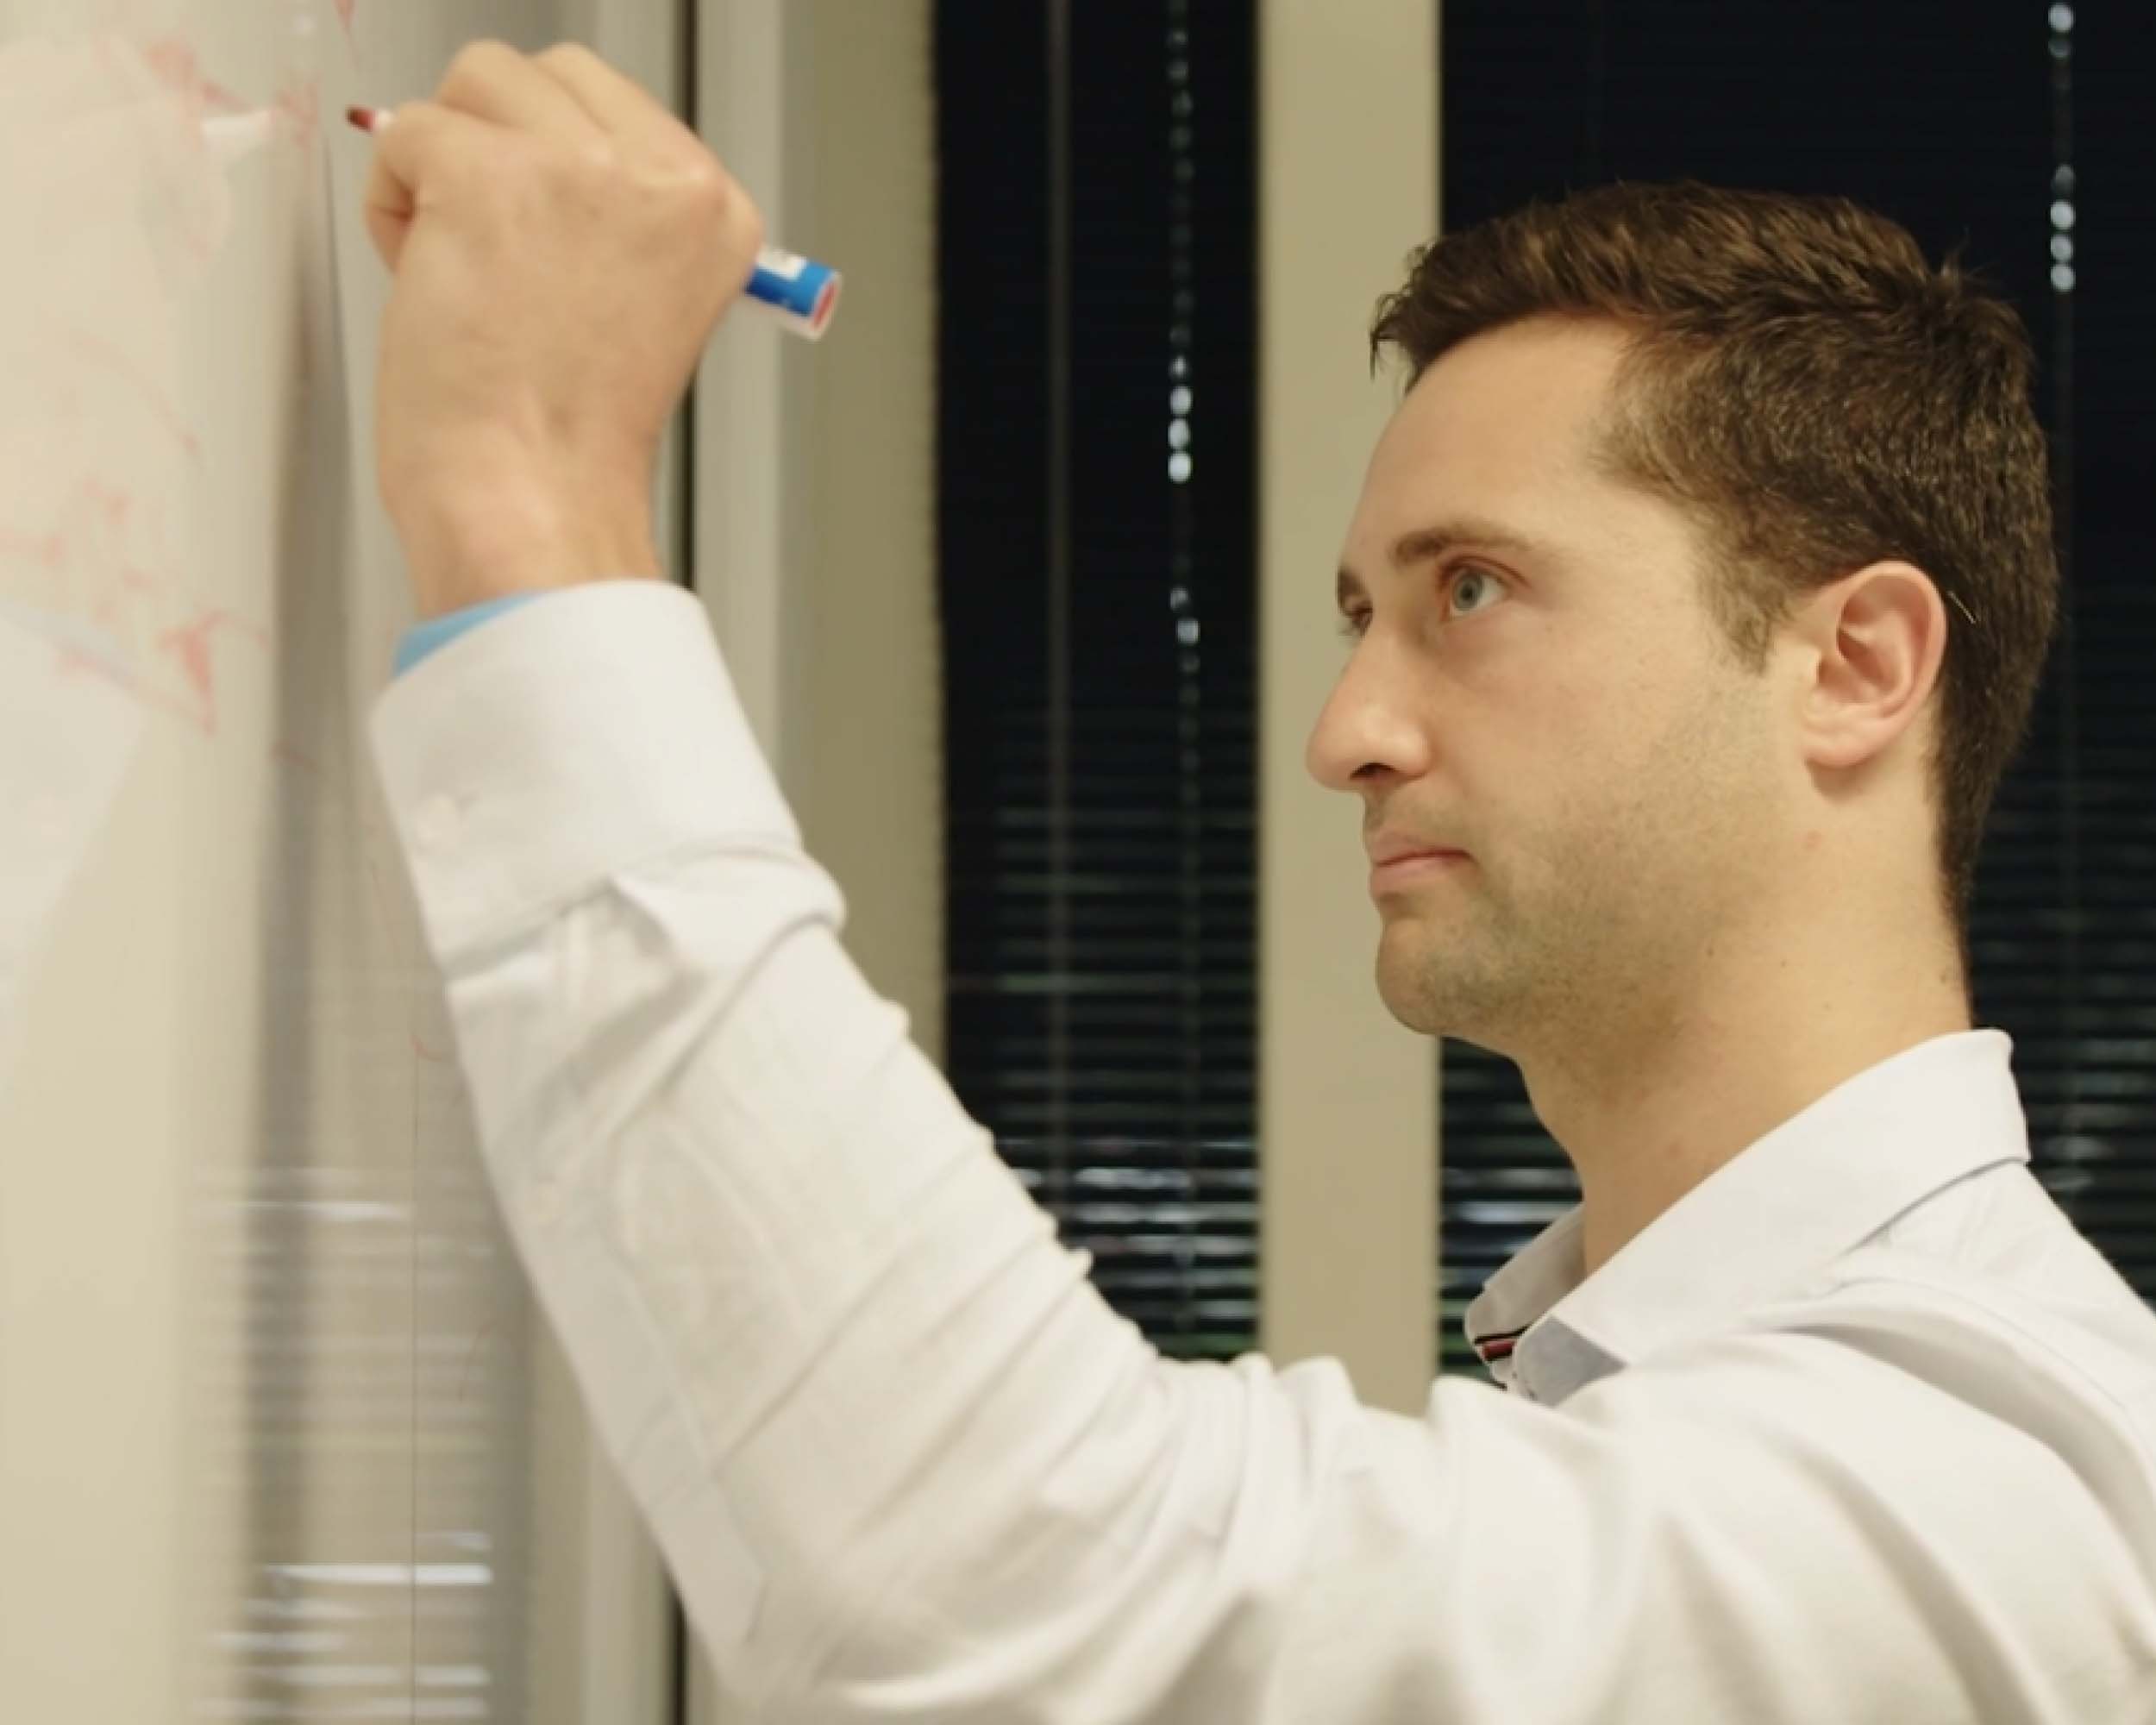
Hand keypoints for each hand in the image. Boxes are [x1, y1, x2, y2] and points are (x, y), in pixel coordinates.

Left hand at [359, 41, 763, 615]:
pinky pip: (405, 135)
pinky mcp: (486, 176)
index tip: (543, 238)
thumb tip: (538, 156)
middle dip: (497, 144)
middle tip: (501, 254)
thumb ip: (618, 220)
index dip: (550, 162)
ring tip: (468, 265)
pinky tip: (432, 280)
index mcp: (713, 209)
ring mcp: (577, 170)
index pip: (610, 104)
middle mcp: (663, 177)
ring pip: (473, 83)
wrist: (534, 497)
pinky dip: (394, 206)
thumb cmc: (570, 435)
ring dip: (444, 164)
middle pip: (543, 74)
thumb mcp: (642, 306)